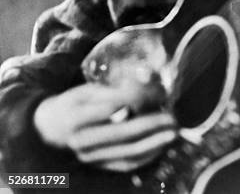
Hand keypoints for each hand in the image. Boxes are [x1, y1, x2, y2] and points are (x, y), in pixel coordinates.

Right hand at [33, 82, 176, 171]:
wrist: (49, 130)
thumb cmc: (74, 104)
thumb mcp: (88, 90)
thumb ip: (114, 91)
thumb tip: (147, 89)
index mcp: (77, 115)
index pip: (113, 106)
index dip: (140, 98)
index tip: (160, 91)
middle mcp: (82, 140)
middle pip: (123, 132)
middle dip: (152, 124)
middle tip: (172, 117)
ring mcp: (90, 157)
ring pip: (127, 152)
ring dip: (155, 143)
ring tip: (173, 132)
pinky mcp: (98, 167)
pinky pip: (126, 165)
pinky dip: (147, 156)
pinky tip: (161, 145)